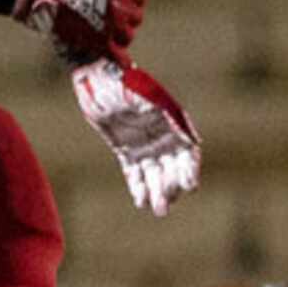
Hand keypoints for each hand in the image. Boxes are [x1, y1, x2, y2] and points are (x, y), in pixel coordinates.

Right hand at [12, 0, 146, 62]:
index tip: (127, 3)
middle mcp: (118, 3)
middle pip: (136, 16)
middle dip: (127, 18)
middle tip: (115, 20)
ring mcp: (110, 23)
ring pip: (128, 35)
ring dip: (121, 35)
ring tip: (110, 36)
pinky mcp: (98, 40)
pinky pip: (118, 54)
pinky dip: (120, 59)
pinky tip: (121, 61)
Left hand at [71, 59, 201, 215]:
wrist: (97, 77)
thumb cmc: (123, 83)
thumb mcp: (145, 98)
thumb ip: (165, 118)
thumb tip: (190, 139)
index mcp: (172, 122)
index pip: (188, 151)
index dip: (190, 169)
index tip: (189, 185)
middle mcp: (162, 135)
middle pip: (172, 167)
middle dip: (171, 187)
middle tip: (165, 206)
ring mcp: (144, 143)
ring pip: (154, 173)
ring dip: (157, 191)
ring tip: (157, 210)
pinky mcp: (126, 148)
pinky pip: (135, 171)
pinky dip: (138, 186)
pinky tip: (141, 201)